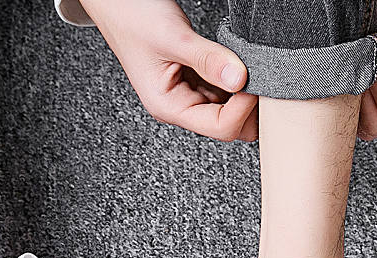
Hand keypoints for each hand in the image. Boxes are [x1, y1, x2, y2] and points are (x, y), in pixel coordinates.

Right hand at [81, 0, 257, 141]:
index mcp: (169, 107)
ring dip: (244, 93)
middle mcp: (180, 106)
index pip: (219, 126)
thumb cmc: (133, 18)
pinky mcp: (195, 79)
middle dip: (248, 108)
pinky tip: (239, 63)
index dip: (243, 108)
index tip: (254, 80)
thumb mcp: (173, 38)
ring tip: (249, 66)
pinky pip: (224, 90)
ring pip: (230, 110)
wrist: (116, 3)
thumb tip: (240, 79)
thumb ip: (207, 59)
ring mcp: (189, 94)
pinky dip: (237, 80)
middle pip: (229, 127)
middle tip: (260, 77)